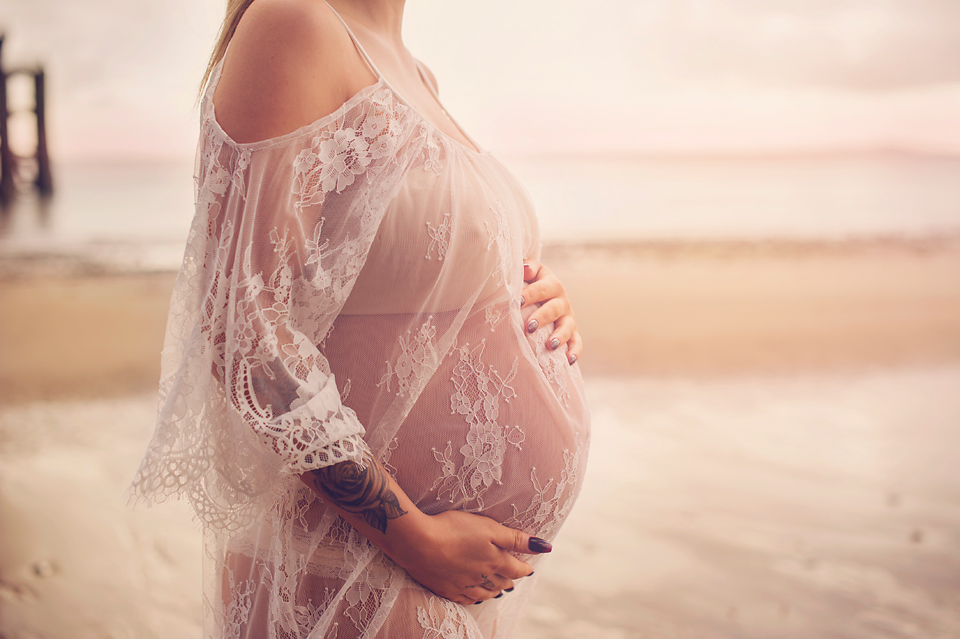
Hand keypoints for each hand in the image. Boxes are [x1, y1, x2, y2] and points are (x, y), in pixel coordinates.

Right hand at [387, 510, 549, 605]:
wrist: (418, 543)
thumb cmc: (454, 529)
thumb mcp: (489, 528)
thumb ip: (516, 538)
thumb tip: (545, 547)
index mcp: (494, 560)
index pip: (516, 568)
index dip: (524, 568)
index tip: (529, 568)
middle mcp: (482, 577)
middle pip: (501, 582)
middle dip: (510, 579)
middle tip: (514, 578)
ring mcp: (463, 585)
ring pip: (484, 593)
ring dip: (494, 591)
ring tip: (499, 590)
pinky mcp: (445, 589)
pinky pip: (465, 599)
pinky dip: (474, 598)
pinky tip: (474, 597)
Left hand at [520, 259, 581, 364]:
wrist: (544, 294)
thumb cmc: (530, 283)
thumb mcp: (530, 272)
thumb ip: (527, 268)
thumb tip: (525, 268)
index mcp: (551, 284)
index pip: (541, 288)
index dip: (530, 294)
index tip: (517, 301)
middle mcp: (562, 301)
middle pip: (553, 309)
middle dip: (542, 318)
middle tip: (529, 327)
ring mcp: (568, 318)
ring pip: (567, 327)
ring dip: (559, 336)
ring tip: (550, 346)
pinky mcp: (572, 333)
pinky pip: (577, 342)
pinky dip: (575, 351)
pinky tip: (569, 361)